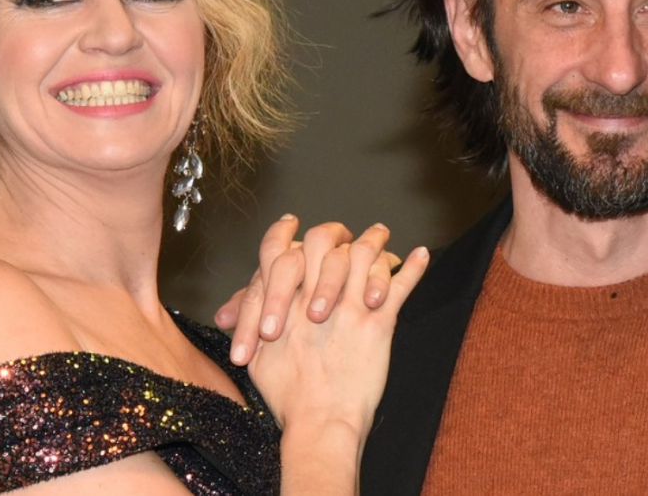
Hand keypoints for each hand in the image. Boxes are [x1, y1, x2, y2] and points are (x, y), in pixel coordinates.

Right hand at [246, 225, 427, 433]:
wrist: (320, 424)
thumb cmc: (287, 399)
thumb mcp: (257, 359)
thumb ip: (247, 327)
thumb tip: (226, 314)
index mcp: (283, 304)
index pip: (279, 251)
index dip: (283, 233)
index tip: (291, 224)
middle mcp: (314, 297)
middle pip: (323, 241)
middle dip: (333, 232)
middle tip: (344, 231)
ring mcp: (350, 307)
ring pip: (364, 255)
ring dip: (375, 241)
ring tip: (382, 232)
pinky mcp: (379, 322)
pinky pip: (401, 286)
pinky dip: (414, 268)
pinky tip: (422, 255)